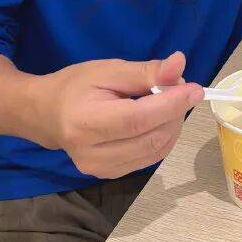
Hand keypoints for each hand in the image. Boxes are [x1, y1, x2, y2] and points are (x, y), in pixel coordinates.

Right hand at [32, 51, 203, 178]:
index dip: (170, 105)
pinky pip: (150, 158)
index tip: (194, 89)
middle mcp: (92, 154)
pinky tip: (157, 119)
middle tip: (177, 87)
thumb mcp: (108, 70)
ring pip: (156, 150)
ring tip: (166, 101)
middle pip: (151, 137)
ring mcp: (101, 170)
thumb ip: (145, 71)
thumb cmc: (75, 86)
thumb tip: (179, 65)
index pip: (138, 119)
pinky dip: (162, 137)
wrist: (47, 115)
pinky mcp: (111, 176)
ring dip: (172, 125)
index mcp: (86, 122)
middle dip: (174, 112)